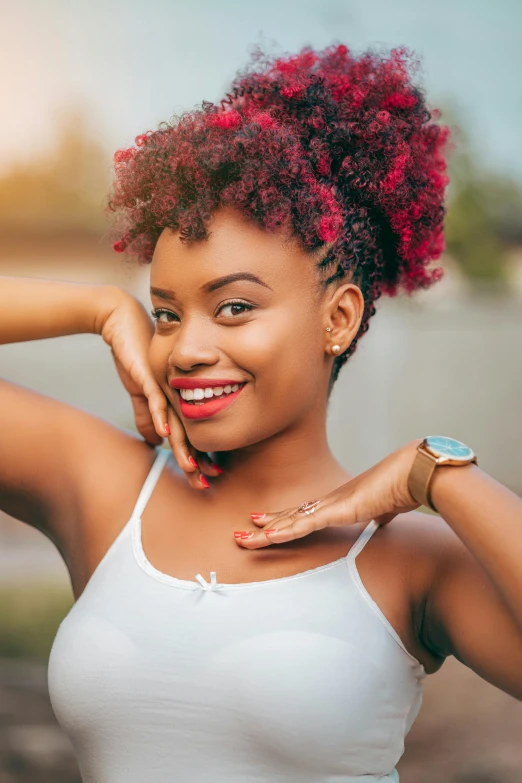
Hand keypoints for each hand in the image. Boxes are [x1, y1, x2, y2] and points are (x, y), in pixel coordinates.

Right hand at [100, 293, 220, 489]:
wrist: (125, 325)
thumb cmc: (137, 357)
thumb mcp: (141, 391)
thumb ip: (147, 415)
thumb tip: (153, 441)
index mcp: (177, 400)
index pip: (191, 434)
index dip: (198, 457)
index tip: (207, 479)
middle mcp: (177, 395)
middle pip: (190, 433)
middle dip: (198, 460)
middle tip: (208, 482)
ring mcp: (165, 386)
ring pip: (178, 421)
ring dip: (184, 446)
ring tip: (193, 467)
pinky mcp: (150, 375)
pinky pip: (158, 398)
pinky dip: (162, 416)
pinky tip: (166, 433)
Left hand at [234, 440, 423, 548]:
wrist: (416, 473)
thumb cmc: (405, 486)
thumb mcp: (388, 506)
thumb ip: (381, 514)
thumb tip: (382, 519)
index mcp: (341, 501)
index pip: (305, 513)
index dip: (284, 519)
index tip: (264, 523)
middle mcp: (331, 500)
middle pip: (290, 516)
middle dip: (265, 525)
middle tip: (240, 532)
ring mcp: (333, 503)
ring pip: (290, 521)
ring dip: (265, 532)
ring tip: (241, 537)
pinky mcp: (340, 509)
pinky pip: (306, 523)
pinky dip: (286, 530)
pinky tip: (267, 534)